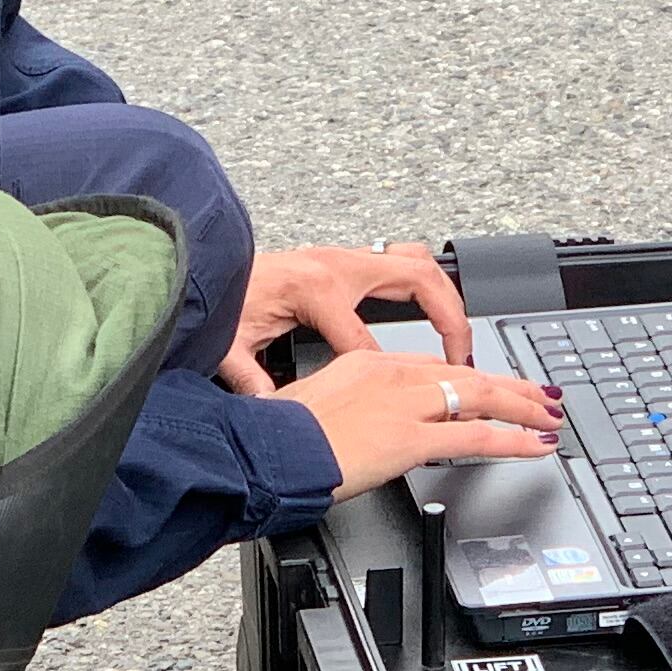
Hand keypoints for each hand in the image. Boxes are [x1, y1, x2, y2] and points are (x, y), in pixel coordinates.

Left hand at [219, 240, 474, 395]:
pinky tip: (431, 308)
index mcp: (317, 288)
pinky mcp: (343, 258)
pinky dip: (425, 284)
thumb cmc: (222, 295)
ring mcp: (344, 257)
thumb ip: (250, 381)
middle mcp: (338, 266)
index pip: (367, 342)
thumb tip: (269, 414)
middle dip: (449, 319)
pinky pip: (402, 260)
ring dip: (444, 294)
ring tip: (458, 332)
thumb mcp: (229, 345)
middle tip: (463, 356)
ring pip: (417, 261)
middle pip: (419, 281)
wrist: (208, 259)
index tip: (401, 401)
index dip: (385, 376)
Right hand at [283, 349, 562, 502]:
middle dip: (509, 385)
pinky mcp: (412, 438)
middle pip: (465, 374)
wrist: (268, 451)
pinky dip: (513, 441)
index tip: (486, 387)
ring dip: (522, 407)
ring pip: (480, 398)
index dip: (467, 377)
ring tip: (549, 416)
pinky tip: (535, 446)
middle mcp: (392, 376)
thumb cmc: (279, 437)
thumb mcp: (313, 408)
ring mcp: (405, 405)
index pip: (430, 367)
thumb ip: (345, 411)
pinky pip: (477, 438)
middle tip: (539, 394)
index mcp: (367, 364)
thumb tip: (355, 429)